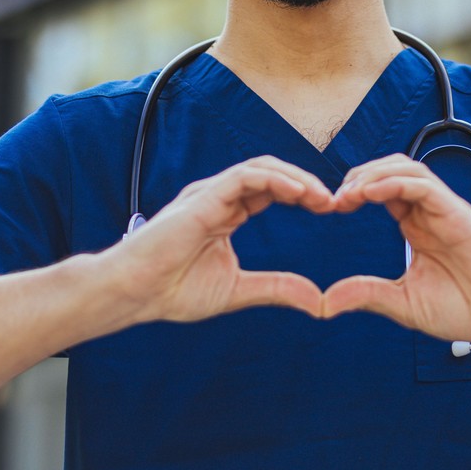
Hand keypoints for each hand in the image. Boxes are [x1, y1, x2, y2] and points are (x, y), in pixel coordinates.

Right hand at [103, 155, 332, 323]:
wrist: (135, 293)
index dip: (303, 195)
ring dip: (296, 178)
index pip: (272, 191)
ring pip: (262, 168)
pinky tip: (299, 193)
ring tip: (322, 197)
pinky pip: (246, 176)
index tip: (330, 210)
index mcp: (226, 214)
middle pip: (272, 174)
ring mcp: (210, 194)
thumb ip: (276, 288)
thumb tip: (317, 301)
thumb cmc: (173, 291)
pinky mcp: (204, 196)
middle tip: (335, 201)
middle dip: (306, 184)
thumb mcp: (238, 291)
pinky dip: (275, 179)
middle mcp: (219, 198)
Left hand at [322, 155, 470, 344]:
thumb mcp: (402, 303)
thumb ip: (367, 294)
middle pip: (390, 170)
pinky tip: (369, 194)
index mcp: (417, 227)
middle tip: (335, 199)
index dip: (354, 191)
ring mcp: (444, 210)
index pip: (382, 190)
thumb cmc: (463, 310)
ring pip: (405, 169)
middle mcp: (429, 213)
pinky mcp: (457, 214)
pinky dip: (393, 183)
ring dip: (372, 174)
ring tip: (348, 193)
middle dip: (358, 176)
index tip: (331, 208)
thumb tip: (326, 302)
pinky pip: (423, 185)